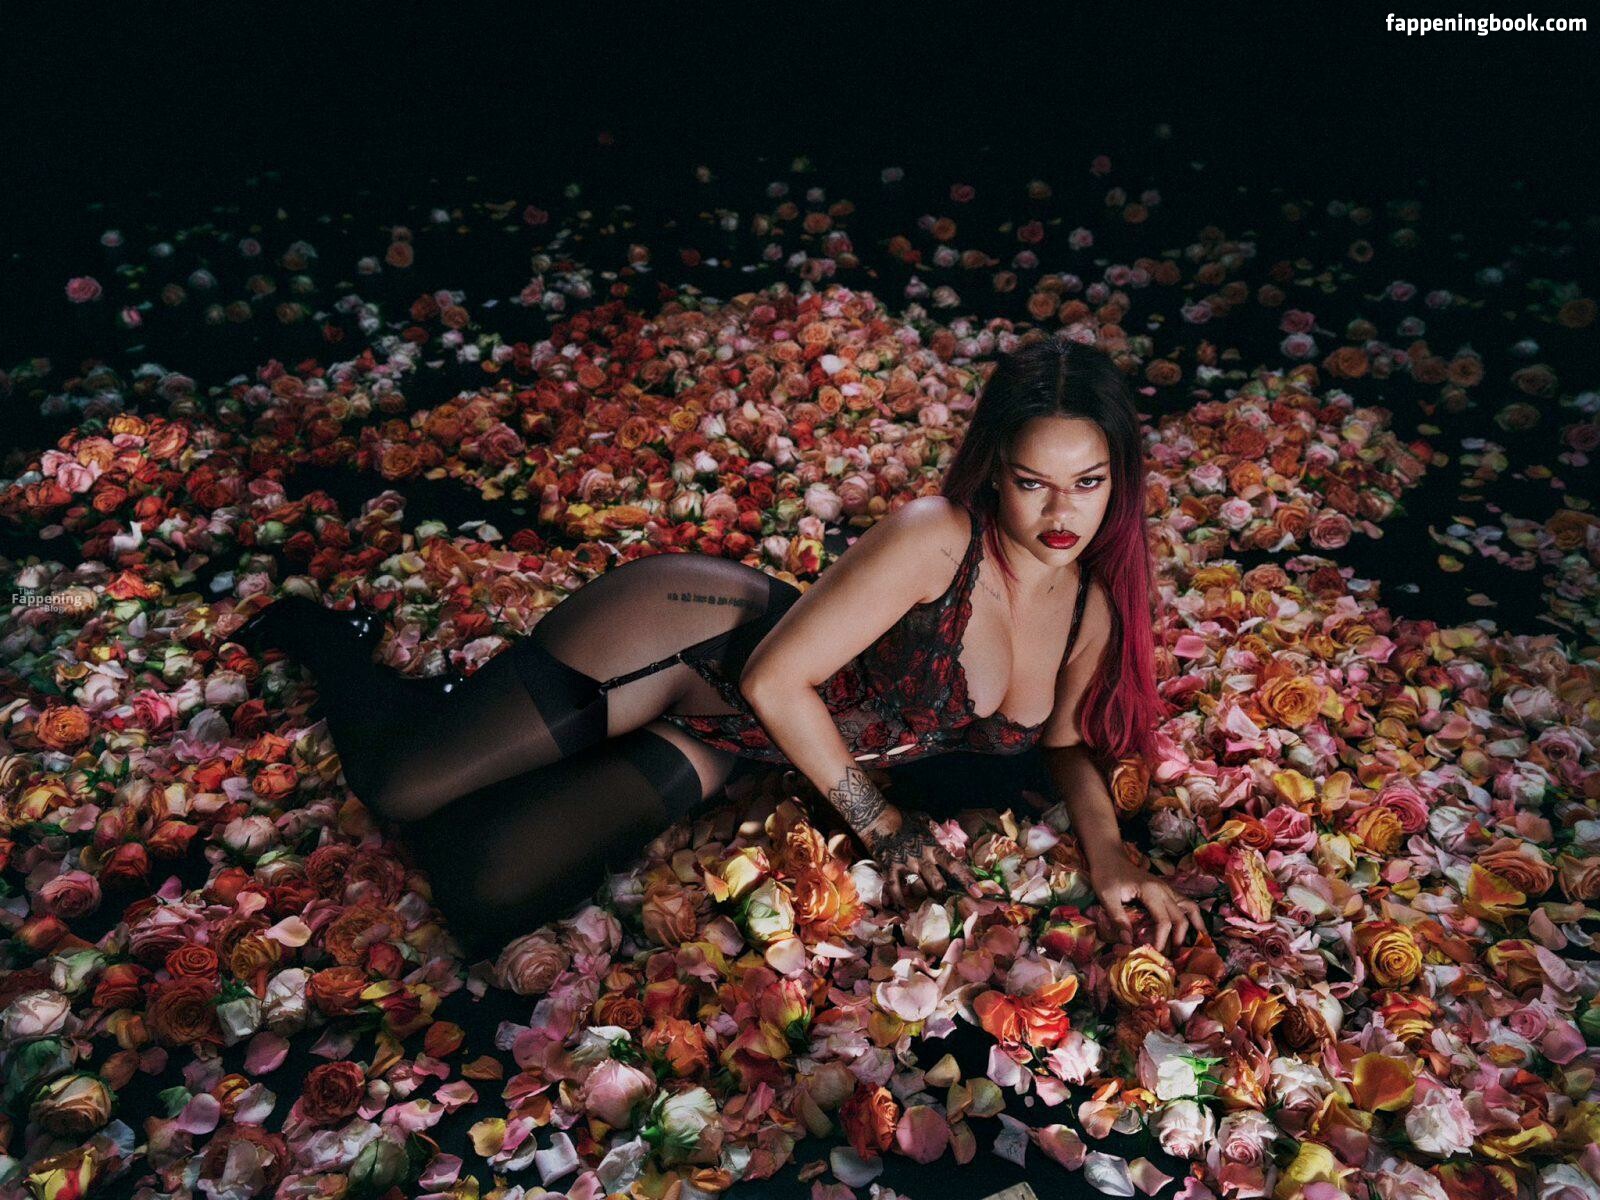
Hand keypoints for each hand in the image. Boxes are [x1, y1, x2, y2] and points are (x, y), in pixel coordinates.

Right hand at [861, 809, 977, 906]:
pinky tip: (904, 916)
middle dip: (944, 894)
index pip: (954, 865)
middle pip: (938, 882)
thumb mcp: (922, 819)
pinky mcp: (890, 868)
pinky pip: (895, 890)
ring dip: (924, 898)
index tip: (978, 892)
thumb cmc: (902, 817)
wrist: (877, 817)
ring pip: (920, 888)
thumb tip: (941, 831)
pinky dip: (900, 904)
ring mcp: (905, 864)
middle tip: (946, 900)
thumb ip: (933, 828)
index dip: (967, 879)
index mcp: (933, 847)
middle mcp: (922, 858)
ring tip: (927, 906)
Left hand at [1088, 855, 1203, 954]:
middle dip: (1178, 938)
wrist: (1109, 856)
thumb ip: (1118, 919)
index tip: (1155, 954)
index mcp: (1151, 891)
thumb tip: (1128, 942)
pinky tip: (1191, 928)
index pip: (1164, 921)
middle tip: (1172, 956)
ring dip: (1194, 926)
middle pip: (1180, 917)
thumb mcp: (1106, 897)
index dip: (1161, 940)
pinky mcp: (1166, 890)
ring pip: (1190, 907)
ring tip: (1195, 944)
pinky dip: (1190, 917)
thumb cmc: (1106, 875)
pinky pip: (1185, 903)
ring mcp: (1167, 889)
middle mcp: (1164, 890)